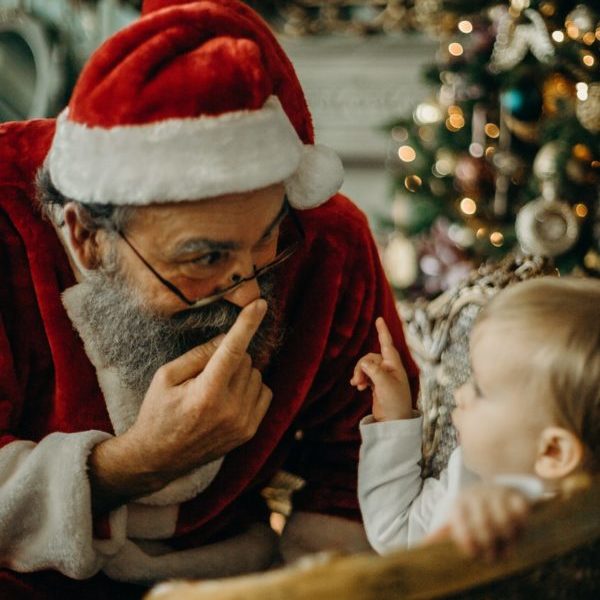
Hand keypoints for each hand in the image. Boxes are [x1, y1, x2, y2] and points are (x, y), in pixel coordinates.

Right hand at [90, 299, 272, 509]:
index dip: (247, 324)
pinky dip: (251, 387)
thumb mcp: (166, 376)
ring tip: (215, 389)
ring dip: (240, 373)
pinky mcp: (250, 432)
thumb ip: (199, 354)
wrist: (159, 458)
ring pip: (256, 374)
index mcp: (206, 394)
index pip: (232, 350)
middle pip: (245, 360)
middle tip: (205, 374)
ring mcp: (243, 423)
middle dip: (229, 357)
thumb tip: (228, 338)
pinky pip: (265, 392)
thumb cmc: (157, 412)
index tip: (260, 304)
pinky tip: (230, 397)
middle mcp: (230, 410)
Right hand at [350, 317, 411, 420]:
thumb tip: (363, 362)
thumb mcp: (384, 384)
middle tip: (357, 381)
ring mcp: (383, 376)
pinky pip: (365, 375)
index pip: (387, 344)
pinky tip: (358, 387)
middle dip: (361, 366)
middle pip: (370, 357)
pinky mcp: (377, 385)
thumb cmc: (394, 402)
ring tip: (357, 385)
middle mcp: (389, 368)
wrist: (394, 421)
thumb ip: (374, 370)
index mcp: (394, 365)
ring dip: (359, 373)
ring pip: (366, 366)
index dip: (383, 331)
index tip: (379, 319)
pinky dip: (361, 379)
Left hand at [446, 483, 529, 560]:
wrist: (489, 489)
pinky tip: (518, 531)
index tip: (473, 553)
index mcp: (459, 503)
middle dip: (489, 544)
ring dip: (507, 538)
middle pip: (484, 524)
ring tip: (506, 550)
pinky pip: (521, 509)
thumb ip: (442, 532)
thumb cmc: (470, 511)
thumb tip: (425, 544)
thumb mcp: (455, 518)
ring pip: (505, 519)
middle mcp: (477, 496)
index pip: (461, 522)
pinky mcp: (515, 495)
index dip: (467, 540)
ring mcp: (497, 494)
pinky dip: (522, 522)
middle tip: (492, 557)